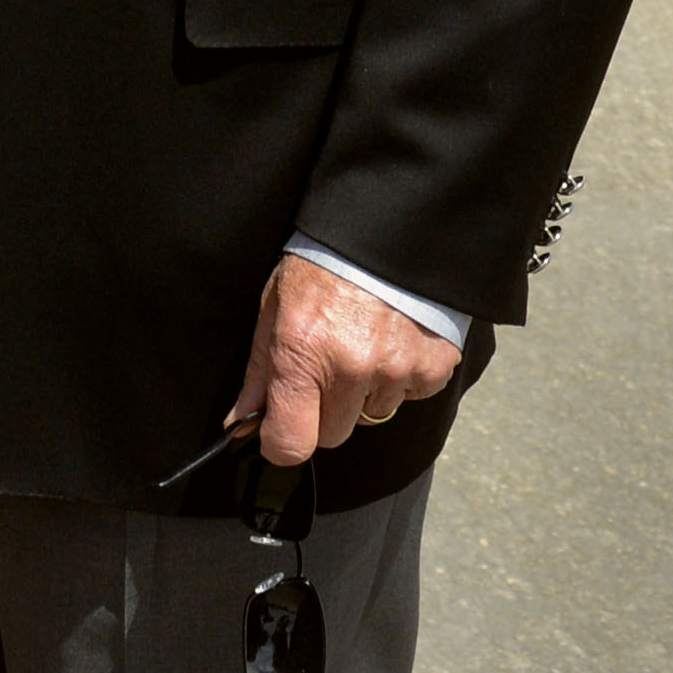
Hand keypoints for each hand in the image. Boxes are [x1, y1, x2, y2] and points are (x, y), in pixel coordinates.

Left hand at [229, 253, 462, 463]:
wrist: (385, 227)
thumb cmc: (322, 266)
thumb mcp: (276, 308)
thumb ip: (259, 372)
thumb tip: (238, 425)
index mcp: (303, 353)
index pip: (290, 445)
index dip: (280, 441)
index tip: (280, 427)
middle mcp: (352, 367)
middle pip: (333, 435)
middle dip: (325, 411)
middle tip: (327, 367)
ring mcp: (397, 368)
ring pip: (373, 415)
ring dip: (365, 392)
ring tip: (364, 343)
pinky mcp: (434, 364)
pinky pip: (412, 395)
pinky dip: (403, 377)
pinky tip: (393, 340)